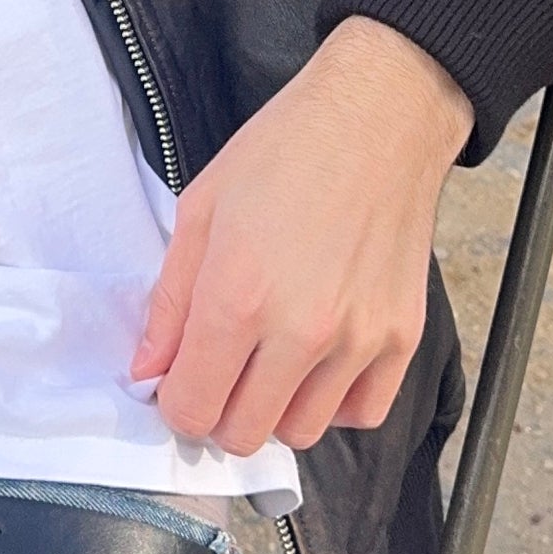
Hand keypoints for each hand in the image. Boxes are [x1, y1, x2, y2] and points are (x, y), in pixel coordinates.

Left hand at [130, 17, 469, 454]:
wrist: (378, 119)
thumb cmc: (284, 152)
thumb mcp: (201, 211)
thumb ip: (169, 302)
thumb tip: (149, 369)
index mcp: (238, 297)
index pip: (191, 408)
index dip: (175, 401)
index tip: (179, 380)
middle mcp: (301, 331)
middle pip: (243, 434)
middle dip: (219, 412)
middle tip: (221, 372)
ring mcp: (359, 340)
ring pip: (302, 432)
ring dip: (276, 410)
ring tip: (271, 363)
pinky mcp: (404, 337)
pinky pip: (363, 413)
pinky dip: (334, 403)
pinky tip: (318, 365)